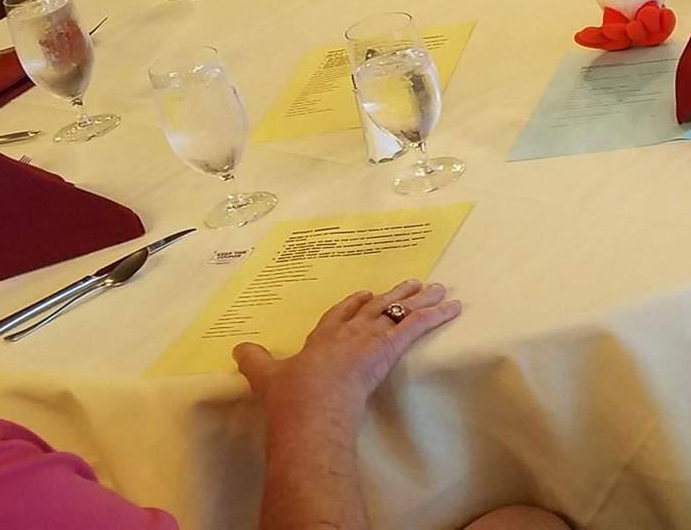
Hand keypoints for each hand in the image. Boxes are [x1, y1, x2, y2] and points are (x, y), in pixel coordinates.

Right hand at [233, 280, 460, 428]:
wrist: (311, 406)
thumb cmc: (290, 397)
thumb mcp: (266, 377)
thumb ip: (255, 360)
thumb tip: (238, 348)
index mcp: (322, 337)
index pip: (341, 314)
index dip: (354, 303)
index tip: (365, 294)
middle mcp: (348, 331)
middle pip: (377, 307)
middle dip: (396, 295)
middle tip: (413, 283)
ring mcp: (369, 336)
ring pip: (400, 311)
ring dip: (421, 299)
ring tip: (439, 288)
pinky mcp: (389, 347)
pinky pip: (418, 325)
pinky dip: (437, 315)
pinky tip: (453, 307)